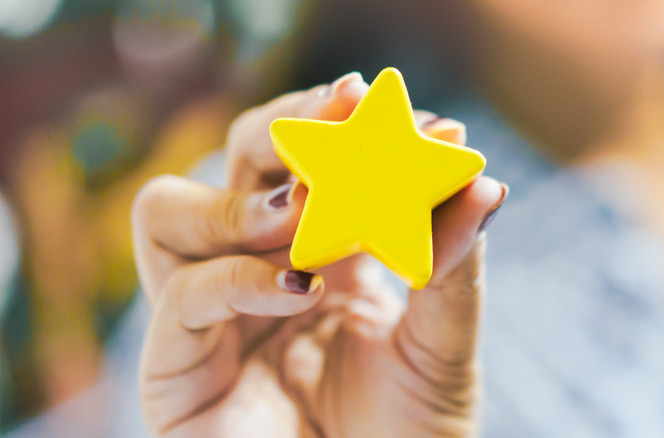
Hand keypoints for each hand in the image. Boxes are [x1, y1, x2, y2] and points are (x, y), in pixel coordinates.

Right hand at [132, 72, 506, 437]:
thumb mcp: (440, 346)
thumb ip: (451, 266)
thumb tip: (484, 185)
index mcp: (320, 254)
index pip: (314, 162)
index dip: (353, 128)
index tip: (421, 119)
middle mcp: (258, 271)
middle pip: (239, 162)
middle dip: (292, 129)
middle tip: (353, 113)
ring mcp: (209, 316)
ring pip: (172, 210)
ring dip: (247, 200)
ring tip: (315, 214)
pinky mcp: (174, 371)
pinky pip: (183, 296)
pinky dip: (240, 278)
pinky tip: (303, 287)